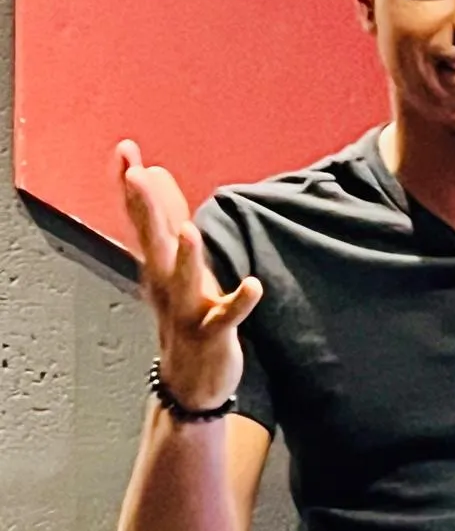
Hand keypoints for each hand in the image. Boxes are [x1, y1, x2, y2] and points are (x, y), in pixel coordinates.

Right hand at [117, 141, 261, 409]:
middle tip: (135, 173)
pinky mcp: (213, 334)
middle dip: (145, 209)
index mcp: (158, 265)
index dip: (133, 184)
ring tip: (188, 229)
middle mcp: (166, 284)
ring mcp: (188, 310)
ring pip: (184, 280)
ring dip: (187, 256)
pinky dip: (239, 302)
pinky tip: (253, 286)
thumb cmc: (185, 315)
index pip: (143, 217)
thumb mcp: (174, 263)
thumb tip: (155, 173)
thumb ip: (166, 216)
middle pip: (153, 242)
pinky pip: (226, 316)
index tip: (126, 148)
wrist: (190, 382)